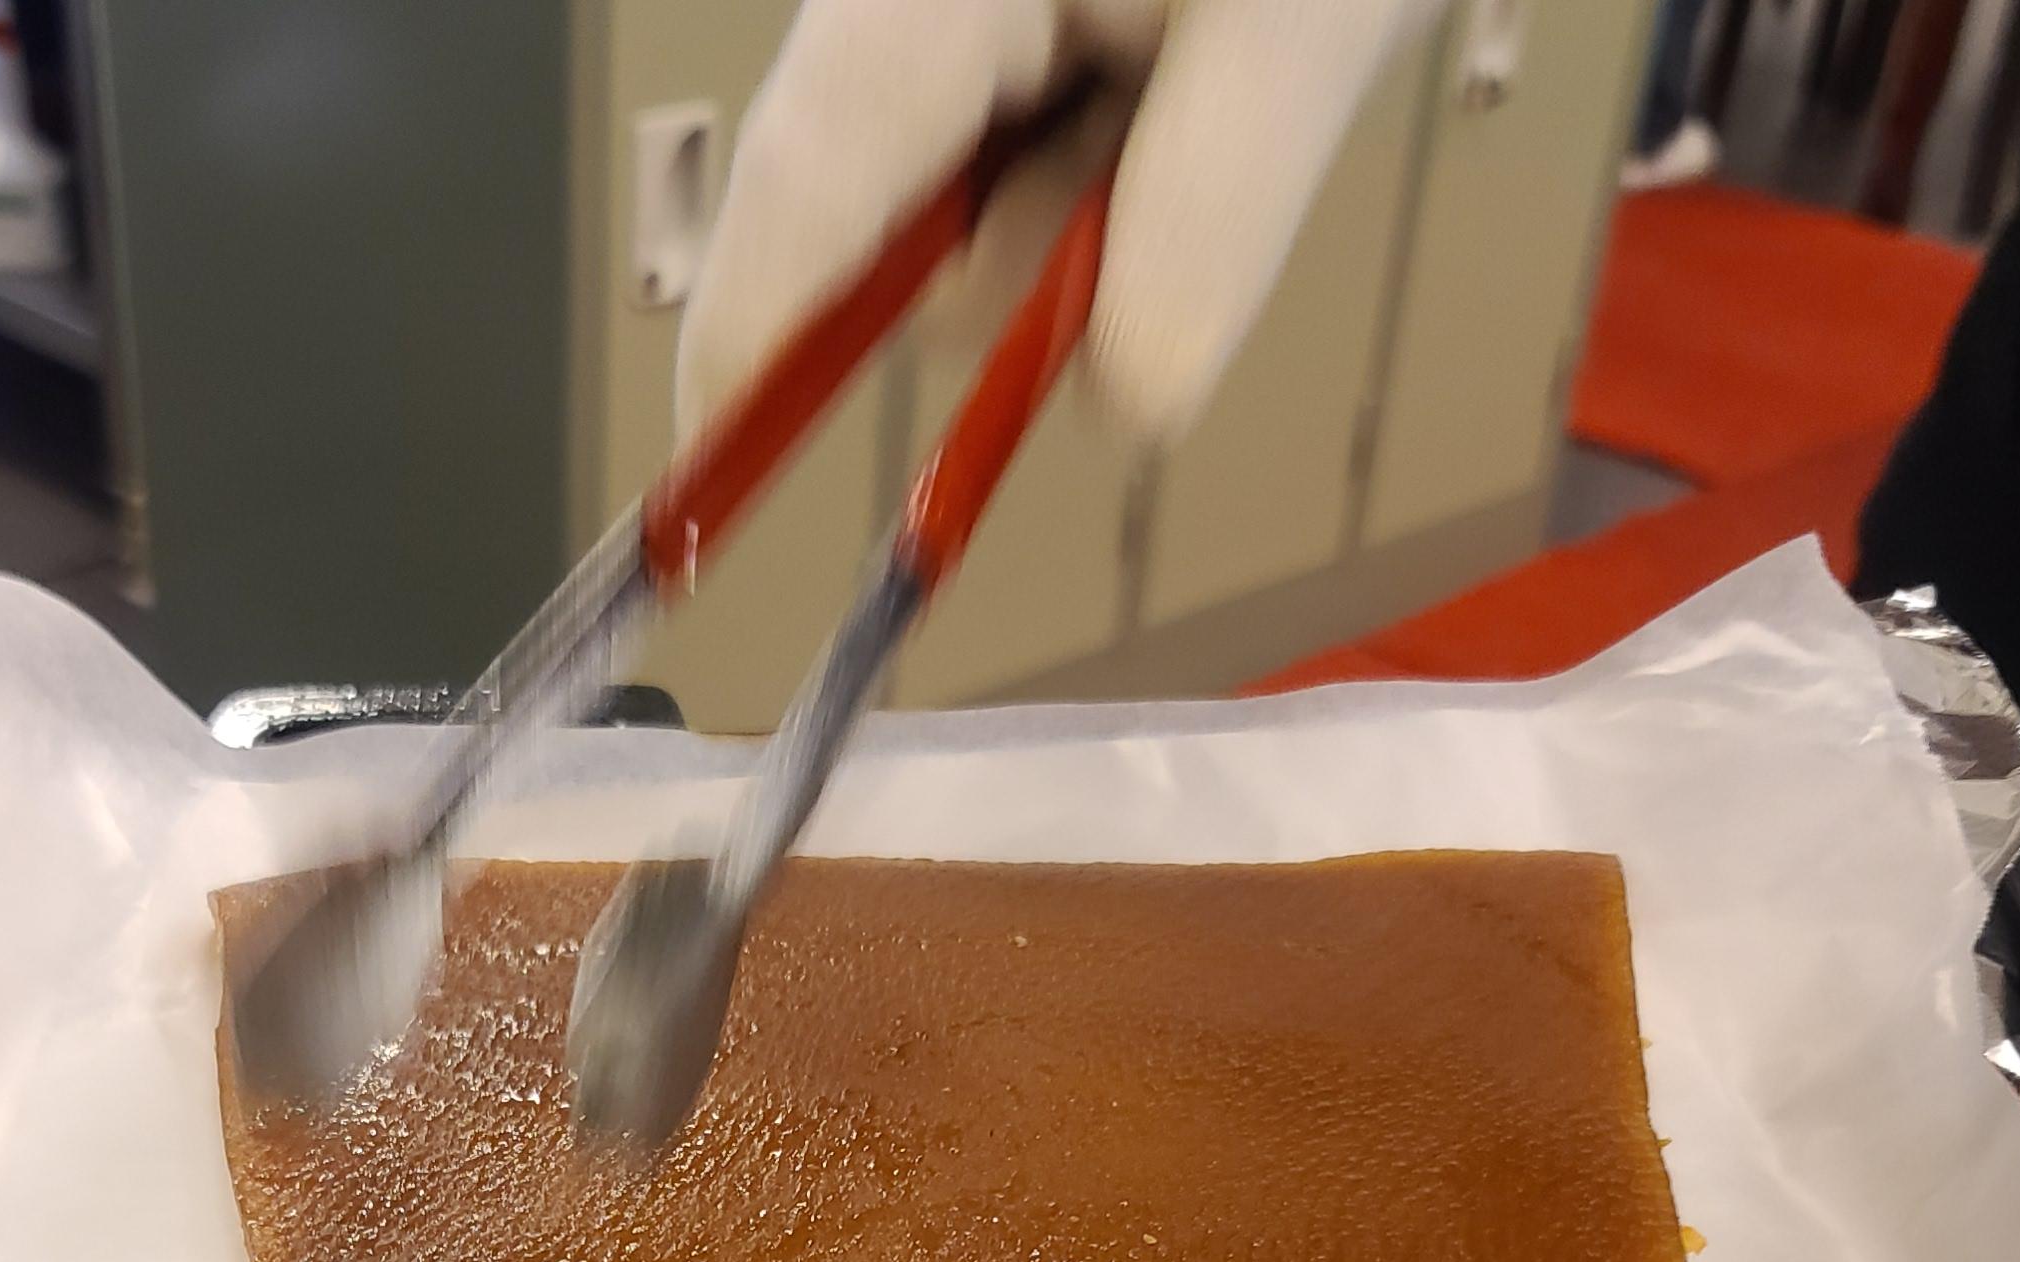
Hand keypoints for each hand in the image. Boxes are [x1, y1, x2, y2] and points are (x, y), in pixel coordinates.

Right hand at [677, 0, 1445, 451]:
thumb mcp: (1311, 22)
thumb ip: (1213, 218)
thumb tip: (1133, 403)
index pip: (813, 171)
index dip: (755, 333)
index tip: (708, 458)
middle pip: (884, 216)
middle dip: (1019, 260)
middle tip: (1169, 177)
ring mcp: (945, 12)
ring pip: (959, 201)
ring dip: (1083, 208)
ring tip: (1204, 78)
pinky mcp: (993, 25)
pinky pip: (1011, 147)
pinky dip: (1099, 159)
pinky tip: (1177, 72)